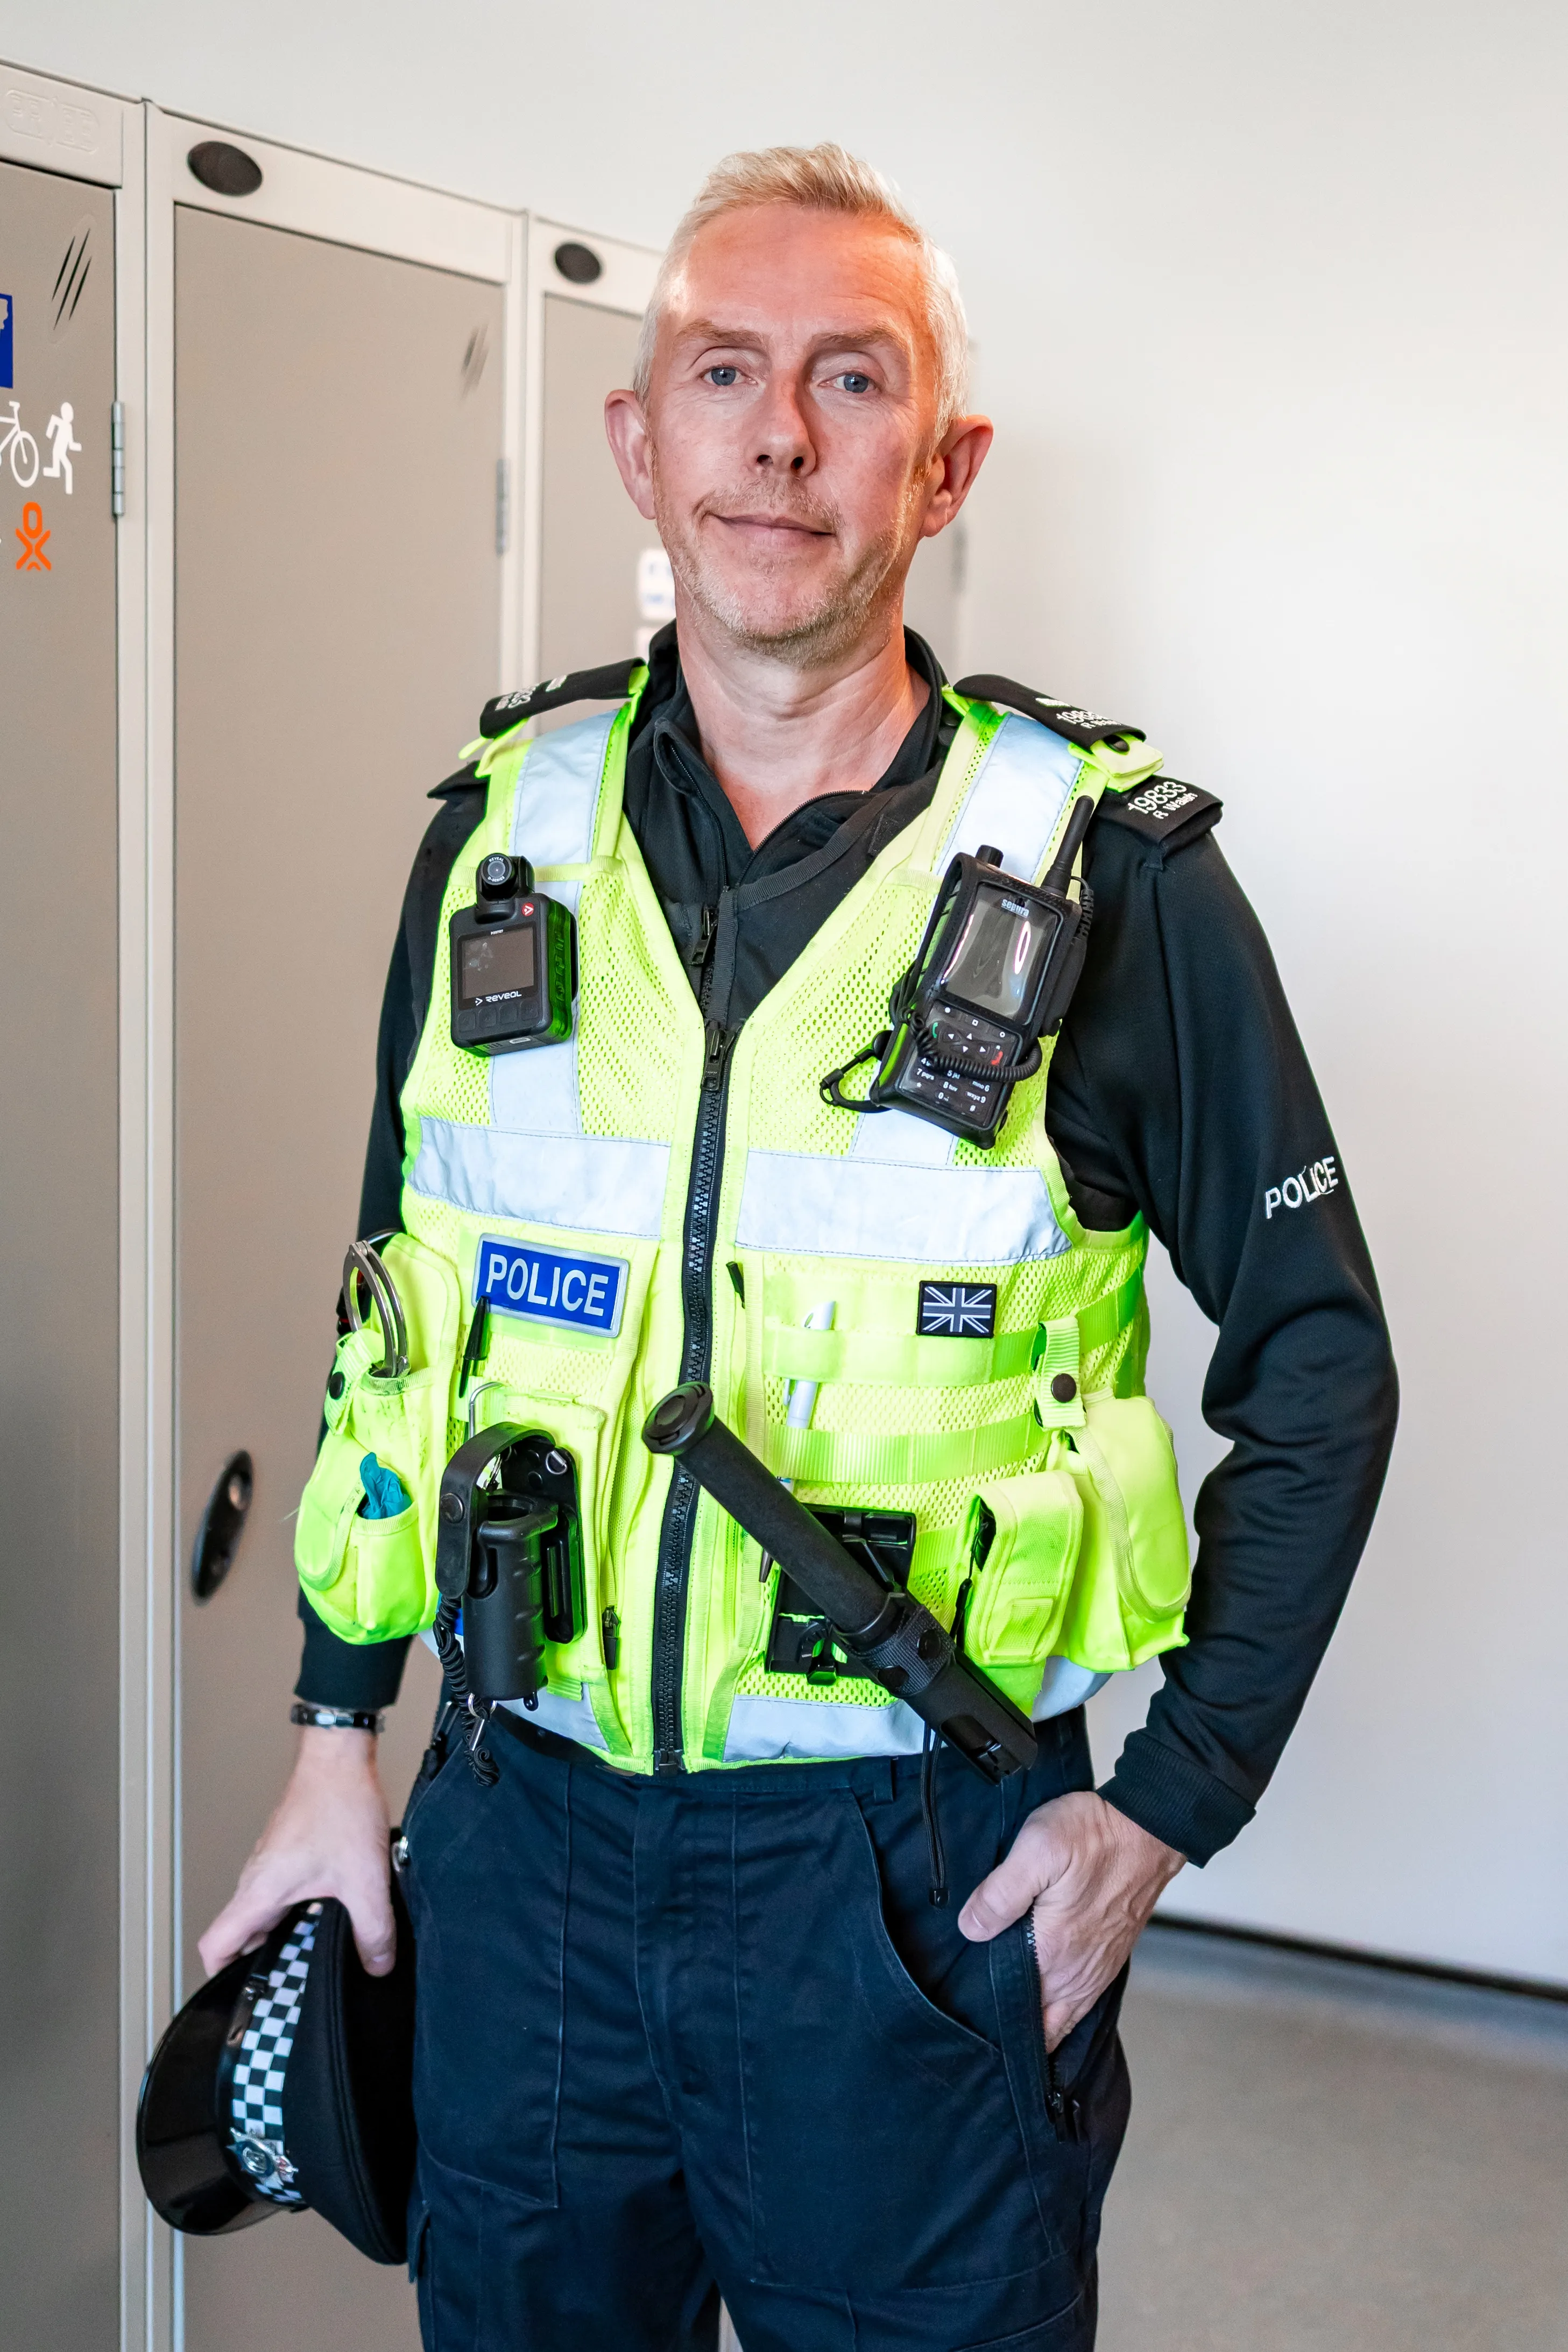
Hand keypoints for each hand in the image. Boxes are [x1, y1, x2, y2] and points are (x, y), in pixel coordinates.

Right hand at [198, 1727, 395, 1979]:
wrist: (339, 1757)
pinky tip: (332, 1910)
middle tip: (291, 1979)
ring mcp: (270, 1862)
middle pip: (241, 1934)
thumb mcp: (364, 1880)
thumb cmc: (338, 1804)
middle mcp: (256, 1878)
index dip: (221, 1975)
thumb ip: (372, 1930)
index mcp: (259, 1891)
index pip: (215, 1944)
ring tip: (316, 1948)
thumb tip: (377, 1965)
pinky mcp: (287, 1849)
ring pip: (264, 1912)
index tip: (242, 1994)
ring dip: (285, 1932)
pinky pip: (282, 1891)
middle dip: (263, 1960)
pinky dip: (299, 1908)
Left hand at [957, 1791, 1183, 2048]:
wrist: (1148, 1829)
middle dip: (1008, 2028)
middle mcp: (1076, 1973)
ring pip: (1059, 2019)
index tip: (964, 2009)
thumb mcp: (1037, 1848)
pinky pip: (1079, 2004)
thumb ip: (1001, 1893)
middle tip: (975, 2016)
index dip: (988, 2019)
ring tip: (1002, 2017)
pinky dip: (1058, 2013)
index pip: (1016, 2012)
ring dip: (1034, 2022)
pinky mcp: (1108, 1959)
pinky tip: (1040, 2001)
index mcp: (1052, 1952)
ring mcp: (1095, 1970)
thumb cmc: (1093, 1836)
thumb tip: (970, 1929)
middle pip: (1037, 2023)